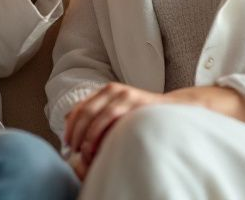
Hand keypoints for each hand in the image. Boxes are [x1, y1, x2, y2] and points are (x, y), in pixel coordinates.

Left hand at [62, 83, 244, 174]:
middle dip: (76, 134)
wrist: (177, 111)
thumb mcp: (119, 114)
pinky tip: (100, 146)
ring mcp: (125, 95)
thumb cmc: (145, 118)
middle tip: (74, 152)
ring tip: (86, 154)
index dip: (70, 127)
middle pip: (84, 112)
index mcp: (106, 92)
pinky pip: (112, 117)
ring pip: (96, 116)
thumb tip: (68, 120)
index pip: (79, 108)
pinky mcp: (136, 102)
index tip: (68, 144)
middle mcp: (113, 90)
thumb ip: (97, 115)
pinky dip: (101, 133)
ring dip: (88, 137)